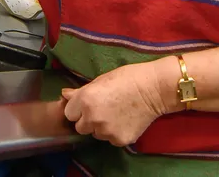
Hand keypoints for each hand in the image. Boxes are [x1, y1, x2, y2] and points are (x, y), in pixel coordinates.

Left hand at [60, 60, 174, 146]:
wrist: (154, 89)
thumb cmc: (127, 78)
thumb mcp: (100, 80)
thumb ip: (80, 91)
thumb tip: (64, 94)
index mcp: (85, 100)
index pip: (69, 113)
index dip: (78, 108)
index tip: (88, 104)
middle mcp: (92, 118)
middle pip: (80, 127)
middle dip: (87, 120)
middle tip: (102, 110)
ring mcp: (106, 131)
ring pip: (95, 134)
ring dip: (101, 127)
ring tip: (116, 114)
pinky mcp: (119, 140)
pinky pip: (110, 139)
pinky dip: (115, 132)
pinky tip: (125, 121)